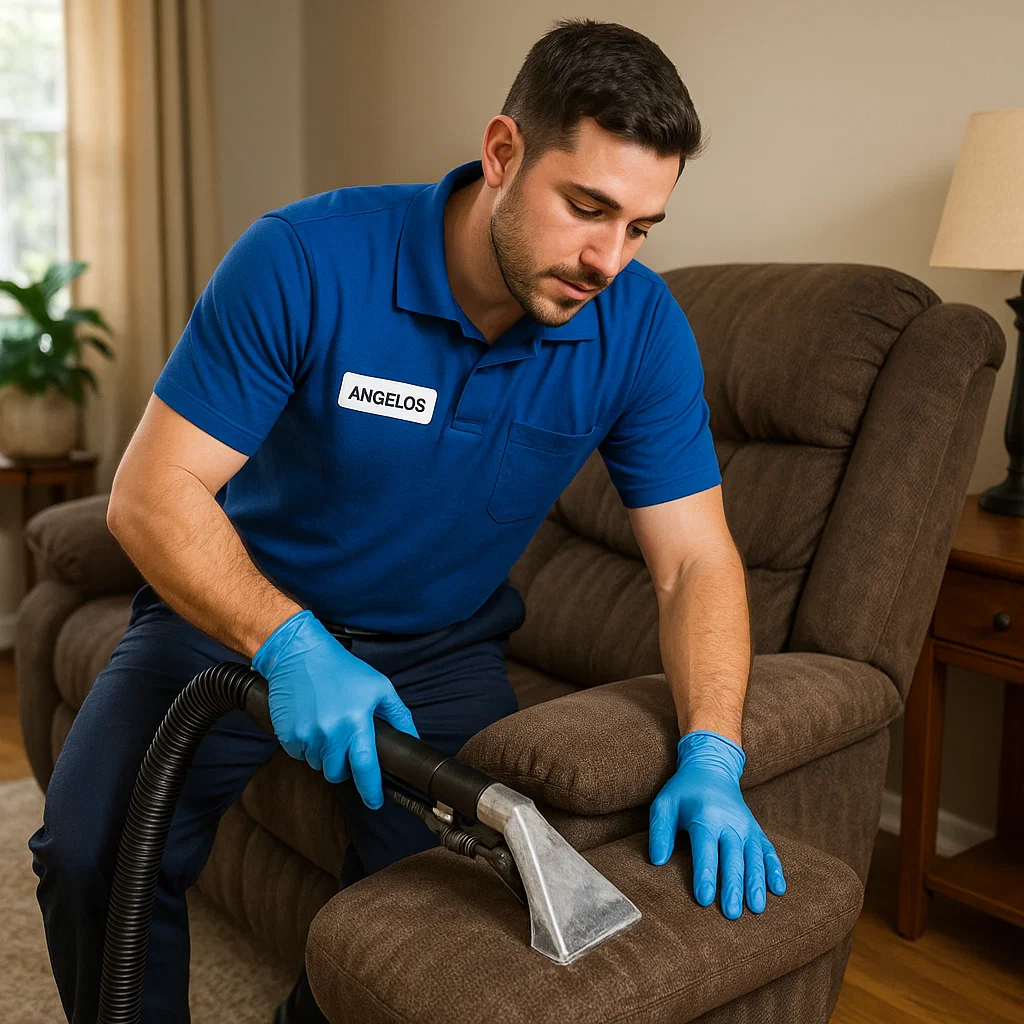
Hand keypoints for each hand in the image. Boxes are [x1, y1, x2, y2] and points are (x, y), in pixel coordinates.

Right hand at [251, 609, 418, 808]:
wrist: (300, 654)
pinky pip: (299, 754)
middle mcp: (330, 732)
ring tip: (328, 727)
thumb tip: (412, 741)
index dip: (371, 790)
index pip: (365, 768)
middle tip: (346, 745)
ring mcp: (305, 735)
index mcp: (356, 722)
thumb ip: (399, 716)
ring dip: (325, 755)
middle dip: (344, 766)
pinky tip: (311, 724)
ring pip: (318, 765)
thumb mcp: (380, 687)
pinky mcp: (286, 735)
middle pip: (338, 773)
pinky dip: (306, 747)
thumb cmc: (343, 670)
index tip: (375, 802)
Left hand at [648, 730, 785, 917]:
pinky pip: (768, 850)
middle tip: (732, 914)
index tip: (704, 899)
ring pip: (754, 857)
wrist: (712, 768)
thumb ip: (660, 832)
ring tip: (757, 908)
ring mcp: (746, 825)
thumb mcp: (664, 805)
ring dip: (756, 882)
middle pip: (733, 857)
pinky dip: (774, 868)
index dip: (706, 874)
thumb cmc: (683, 792)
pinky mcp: (756, 829)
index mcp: (705, 815)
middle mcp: (730, 821)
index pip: (706, 849)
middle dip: (733, 886)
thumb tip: (657, 862)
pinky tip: (779, 889)